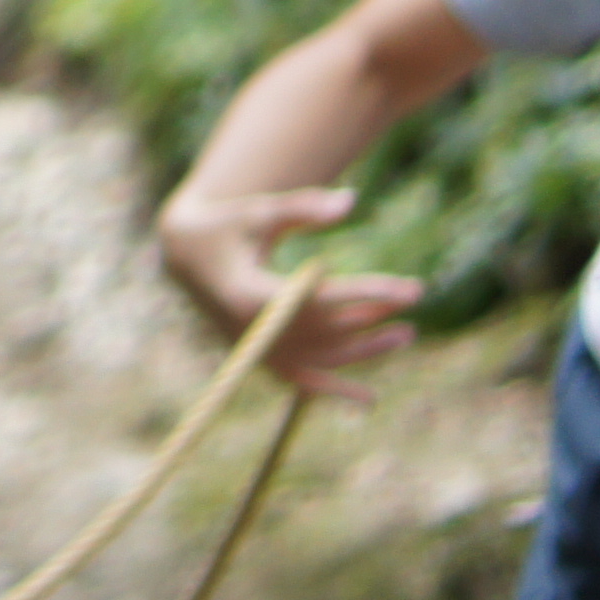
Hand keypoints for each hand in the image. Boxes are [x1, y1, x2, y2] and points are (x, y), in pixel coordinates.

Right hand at [157, 185, 426, 398]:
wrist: (185, 257)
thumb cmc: (226, 227)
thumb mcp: (259, 211)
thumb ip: (302, 208)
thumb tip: (350, 200)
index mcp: (252, 295)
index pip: (326, 299)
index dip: (372, 294)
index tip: (413, 290)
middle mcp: (257, 331)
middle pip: (330, 331)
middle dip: (375, 315)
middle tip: (414, 297)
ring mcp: (258, 350)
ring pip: (323, 359)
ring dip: (367, 350)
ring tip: (405, 335)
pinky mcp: (260, 358)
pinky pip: (303, 381)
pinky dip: (334, 390)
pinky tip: (368, 398)